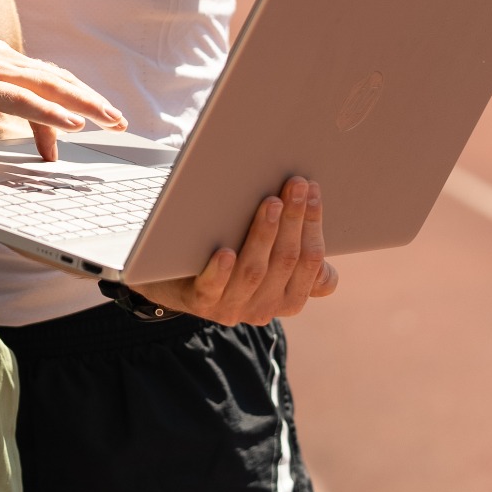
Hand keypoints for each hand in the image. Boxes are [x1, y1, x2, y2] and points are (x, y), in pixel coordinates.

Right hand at [0, 12, 123, 159]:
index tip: (80, 123)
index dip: (65, 101)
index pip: (40, 80)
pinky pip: (26, 100)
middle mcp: (0, 60)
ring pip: (52, 88)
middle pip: (58, 80)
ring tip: (111, 120)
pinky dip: (54, 113)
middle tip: (117, 119)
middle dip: (91, 100)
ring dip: (86, 106)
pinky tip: (74, 124)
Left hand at [132, 176, 337, 325]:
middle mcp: (265, 307)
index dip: (313, 224)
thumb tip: (315, 210)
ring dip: (264, 235)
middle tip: (295, 184)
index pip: (310, 260)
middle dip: (293, 218)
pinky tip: (225, 251)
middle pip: (285, 260)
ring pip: (254, 271)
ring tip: (271, 203)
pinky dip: (221, 271)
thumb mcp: (268, 261)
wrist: (177, 282)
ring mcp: (233, 306)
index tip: (313, 190)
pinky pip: (213, 288)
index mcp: (289, 298)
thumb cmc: (233, 259)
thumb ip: (295, 249)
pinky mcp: (202, 302)